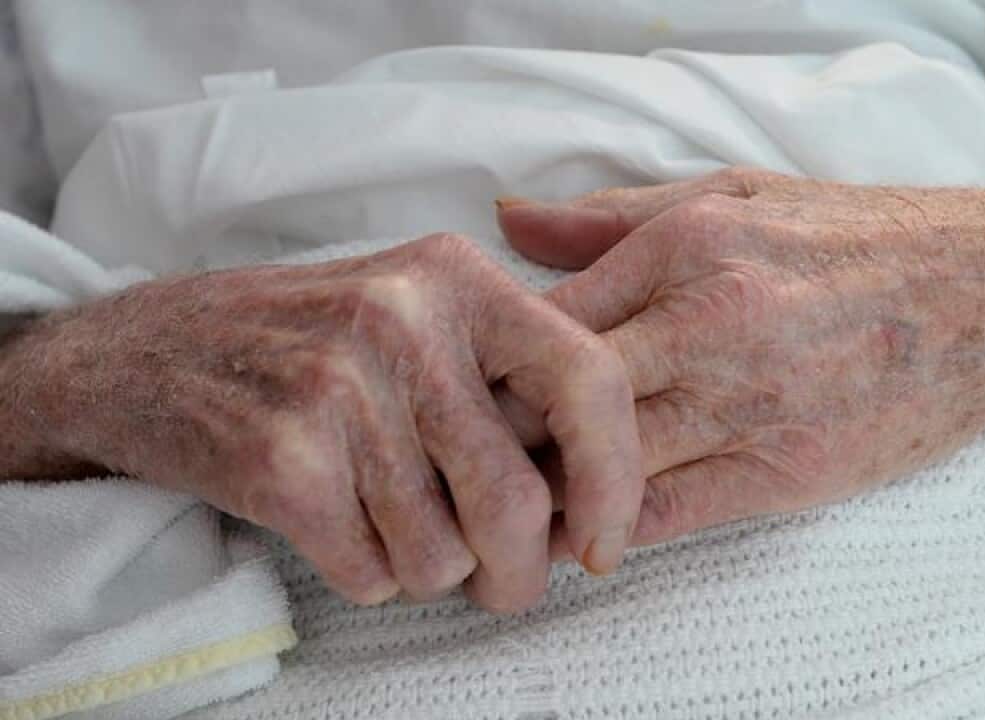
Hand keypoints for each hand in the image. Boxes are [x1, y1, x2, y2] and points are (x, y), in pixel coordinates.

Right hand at [0, 234, 641, 611]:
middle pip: (518, 499)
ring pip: (444, 554)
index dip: (615, 479)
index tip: (601, 543)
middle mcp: (403, 319)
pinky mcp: (281, 459)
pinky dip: (368, 576)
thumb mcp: (415, 311)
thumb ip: (509, 377)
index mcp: (457, 277)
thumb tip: (597, 495)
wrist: (143, 353)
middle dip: (519, 570)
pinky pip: (373, 573)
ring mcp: (337, 387)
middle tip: (502, 581)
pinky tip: (338, 527)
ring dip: (429, 571)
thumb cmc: (306, 343)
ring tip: (389, 522)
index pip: (589, 380)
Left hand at [496, 168, 984, 546]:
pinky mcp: (787, 472)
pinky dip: (612, 527)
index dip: (490, 363)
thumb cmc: (856, 240)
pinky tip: (588, 527)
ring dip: (546, 492)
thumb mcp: (736, 196)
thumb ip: (613, 218)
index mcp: (685, 245)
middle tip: (469, 459)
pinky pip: (665, 514)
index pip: (543, 319)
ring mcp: (749, 403)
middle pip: (556, 398)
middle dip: (500, 436)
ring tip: (512, 504)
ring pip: (601, 466)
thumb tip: (507, 223)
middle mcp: (709, 324)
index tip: (470, 388)